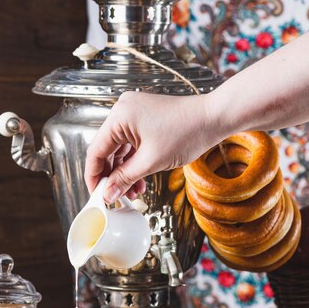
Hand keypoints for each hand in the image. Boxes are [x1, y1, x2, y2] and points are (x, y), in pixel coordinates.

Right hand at [84, 90, 218, 202]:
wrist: (214, 118)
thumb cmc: (188, 132)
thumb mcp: (151, 162)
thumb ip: (125, 179)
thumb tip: (108, 193)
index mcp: (119, 116)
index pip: (96, 151)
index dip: (94, 176)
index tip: (96, 194)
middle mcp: (123, 111)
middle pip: (106, 150)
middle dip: (111, 176)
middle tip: (113, 196)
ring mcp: (133, 113)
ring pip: (119, 149)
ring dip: (124, 172)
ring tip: (132, 192)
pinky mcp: (143, 119)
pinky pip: (130, 143)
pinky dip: (133, 162)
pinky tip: (139, 180)